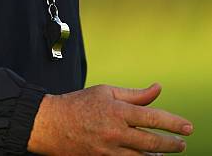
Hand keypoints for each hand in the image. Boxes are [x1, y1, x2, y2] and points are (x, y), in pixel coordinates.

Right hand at [27, 83, 192, 154]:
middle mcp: (115, 133)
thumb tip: (158, 89)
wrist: (51, 124)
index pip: (152, 118)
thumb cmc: (79, 103)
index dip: (173, 123)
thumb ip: (134, 94)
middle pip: (153, 143)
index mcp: (116, 111)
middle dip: (172, 145)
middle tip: (182, 144)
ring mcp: (109, 151)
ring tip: (166, 152)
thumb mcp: (105, 91)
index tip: (188, 128)